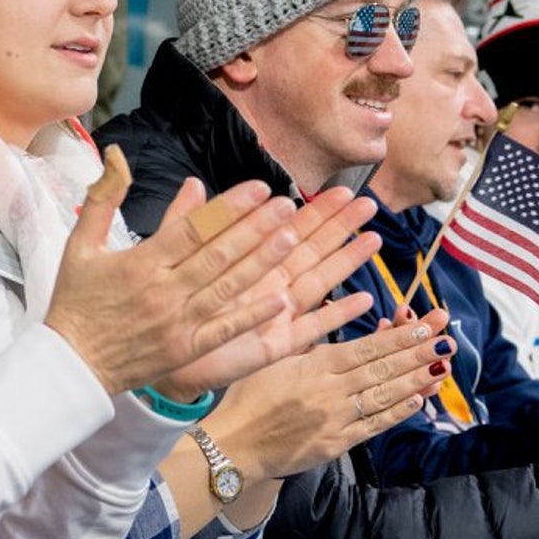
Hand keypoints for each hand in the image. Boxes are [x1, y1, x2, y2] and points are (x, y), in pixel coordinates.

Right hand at [45, 177, 370, 396]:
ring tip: (292, 238)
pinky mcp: (185, 350)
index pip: (193, 228)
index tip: (258, 187)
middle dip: (256, 228)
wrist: (70, 365)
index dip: (229, 207)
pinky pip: (224, 331)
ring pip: (227, 288)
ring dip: (261, 263)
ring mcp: (177, 323)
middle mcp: (163, 290)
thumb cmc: (76, 301)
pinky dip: (252, 315)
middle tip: (287, 205)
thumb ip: (103, 198)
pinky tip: (281, 299)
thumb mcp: (80, 244)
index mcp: (141, 262)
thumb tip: (117, 155)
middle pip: (218, 254)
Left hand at [156, 186, 384, 397]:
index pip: (291, 229)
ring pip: (319, 282)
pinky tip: (361, 300)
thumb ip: (190, 224)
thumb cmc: (176, 308)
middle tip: (368, 204)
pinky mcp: (276, 345)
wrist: (166, 355)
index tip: (342, 190)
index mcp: (252, 262)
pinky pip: (311, 329)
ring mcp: (278, 315)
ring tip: (372, 240)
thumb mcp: (178, 258)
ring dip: (346, 262)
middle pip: (313, 251)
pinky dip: (336, 315)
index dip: (317, 211)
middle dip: (341, 228)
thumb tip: (193, 182)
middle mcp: (271, 285)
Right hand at [205, 308, 454, 480]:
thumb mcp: (274, 355)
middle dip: (418, 351)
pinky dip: (397, 411)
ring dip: (417, 379)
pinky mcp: (337, 444)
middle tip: (446, 337)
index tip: (426, 322)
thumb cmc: (248, 396)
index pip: (368, 347)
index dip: (400, 335)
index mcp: (316, 364)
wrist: (234, 445)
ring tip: (442, 364)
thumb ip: (307, 336)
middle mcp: (330, 390)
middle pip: (383, 368)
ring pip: (384, 394)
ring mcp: (336, 418)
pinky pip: (374, 425)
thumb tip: (332, 310)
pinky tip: (418, 399)